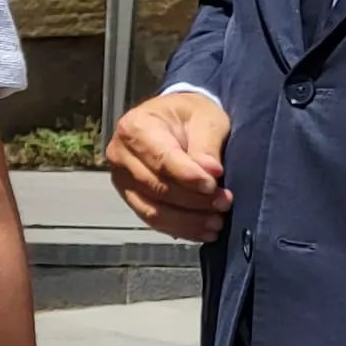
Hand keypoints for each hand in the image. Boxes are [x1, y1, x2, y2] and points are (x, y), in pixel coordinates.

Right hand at [106, 92, 233, 242]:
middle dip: (194, 200)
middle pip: (157, 187)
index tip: (213, 184)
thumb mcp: (205, 118)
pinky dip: (181, 228)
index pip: (161, 158)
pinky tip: (204, 229)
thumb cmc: (189, 115)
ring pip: (154, 210)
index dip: (188, 176)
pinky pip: (154, 221)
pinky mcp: (131, 198)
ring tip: (218, 220)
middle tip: (224, 202)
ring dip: (189, 220)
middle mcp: (121, 154)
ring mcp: (122, 179)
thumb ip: (206, 144)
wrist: (175, 121)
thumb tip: (211, 172)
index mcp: (136, 126)